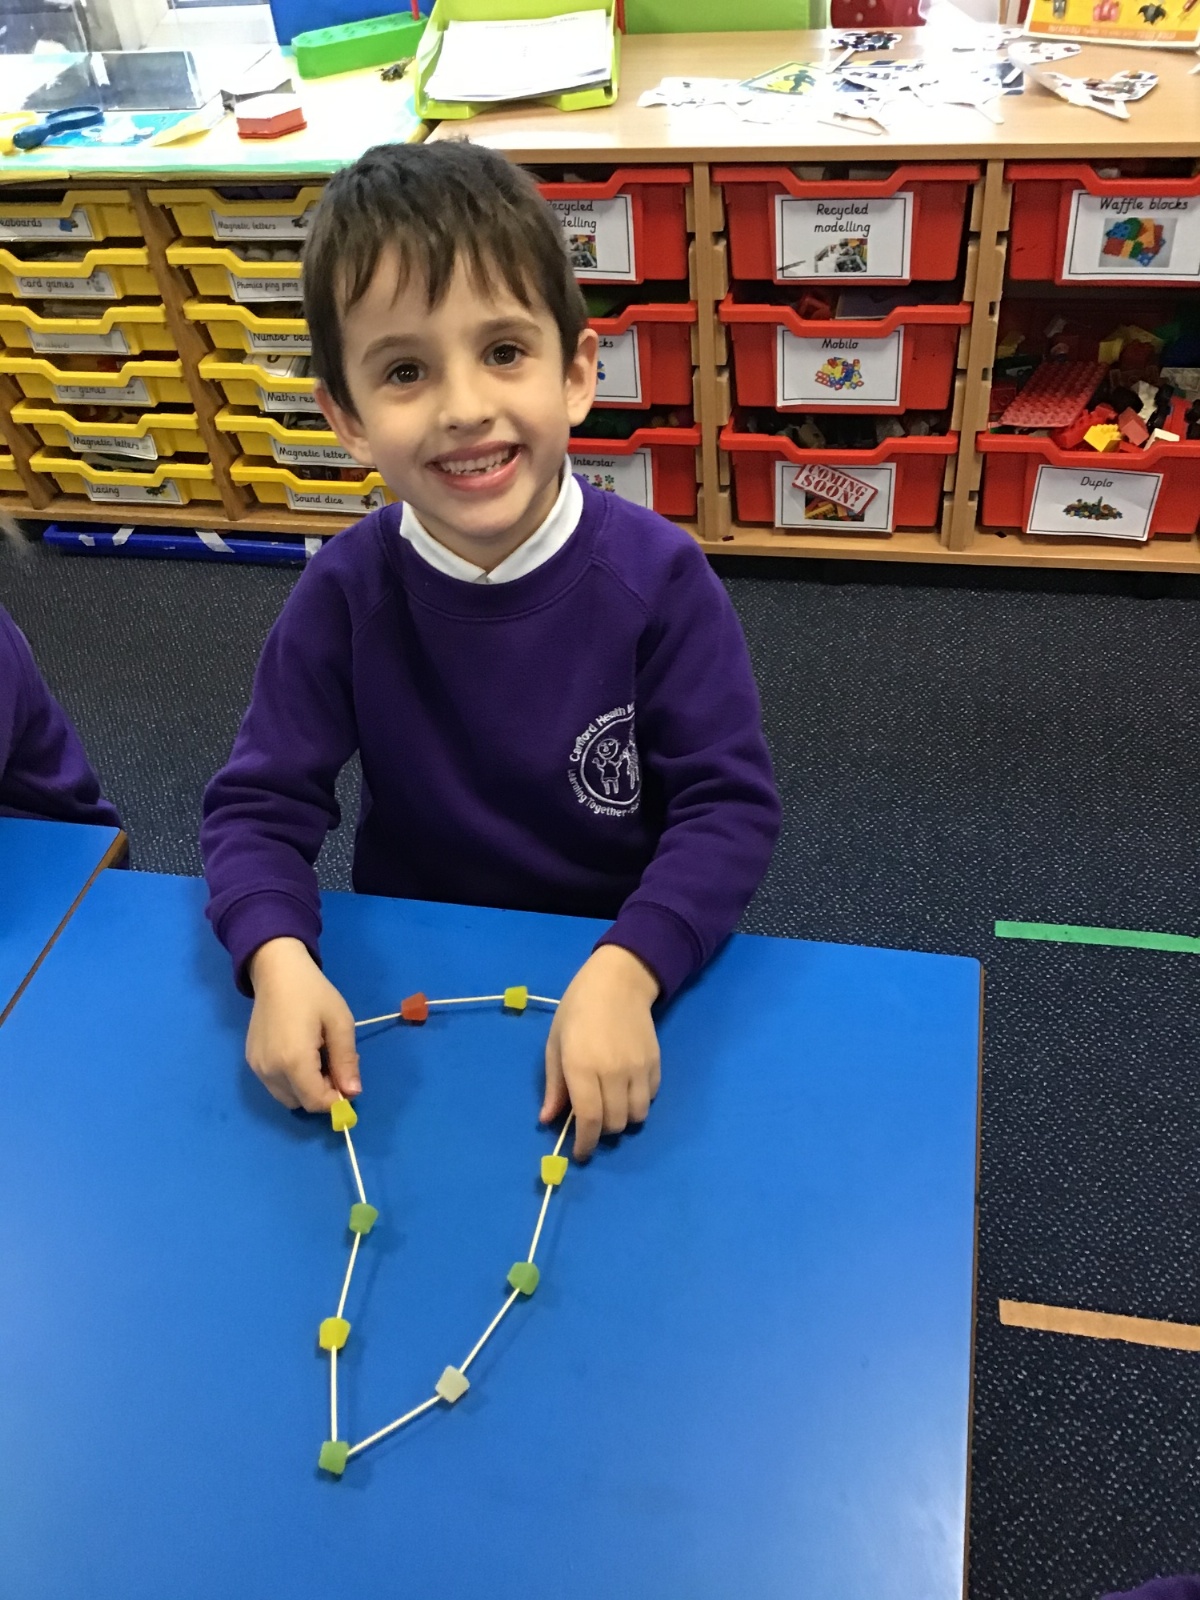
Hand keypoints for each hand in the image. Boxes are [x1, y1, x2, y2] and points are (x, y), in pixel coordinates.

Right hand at [246, 936, 359, 1112]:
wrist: (277, 972)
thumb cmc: (313, 993)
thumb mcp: (340, 1022)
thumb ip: (346, 1061)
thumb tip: (353, 1093)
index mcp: (293, 1060)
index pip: (316, 1102)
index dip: (336, 1099)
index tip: (348, 1080)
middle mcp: (270, 1070)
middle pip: (302, 1103)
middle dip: (323, 1092)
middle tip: (334, 1062)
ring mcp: (257, 1067)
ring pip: (288, 1097)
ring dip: (307, 1088)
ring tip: (317, 1056)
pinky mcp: (251, 1061)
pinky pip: (275, 1085)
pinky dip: (292, 1081)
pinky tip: (300, 1054)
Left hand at [541, 944, 660, 1159]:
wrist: (617, 982)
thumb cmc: (577, 1010)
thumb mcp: (555, 1044)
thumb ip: (554, 1085)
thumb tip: (548, 1120)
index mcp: (582, 1067)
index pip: (589, 1120)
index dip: (585, 1144)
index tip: (580, 1153)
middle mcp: (613, 1072)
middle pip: (614, 1123)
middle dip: (601, 1131)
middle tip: (591, 1121)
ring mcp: (638, 1068)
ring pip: (637, 1116)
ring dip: (622, 1119)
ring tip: (611, 1107)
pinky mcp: (656, 1063)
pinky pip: (650, 1098)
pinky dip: (638, 1103)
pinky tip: (626, 1089)